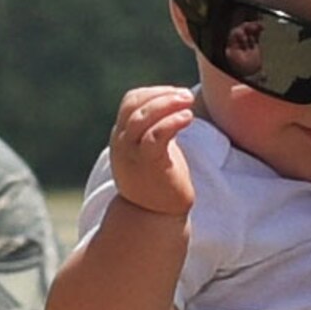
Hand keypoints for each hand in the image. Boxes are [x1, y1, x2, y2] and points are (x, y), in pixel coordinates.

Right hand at [110, 85, 196, 216]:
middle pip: (134, 106)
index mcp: (123, 136)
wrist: (155, 217)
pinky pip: (155, 137)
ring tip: (188, 102)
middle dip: (161, 95)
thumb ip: (156, 128)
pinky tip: (187, 118)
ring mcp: (132, 155)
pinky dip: (171, 123)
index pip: (130, 101)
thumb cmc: (160, 181)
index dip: (153, 92)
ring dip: (166, 105)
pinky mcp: (149, 166)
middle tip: (187, 95)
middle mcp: (122, 143)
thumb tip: (176, 103)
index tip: (176, 93)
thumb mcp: (154, 149)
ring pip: (142, 119)